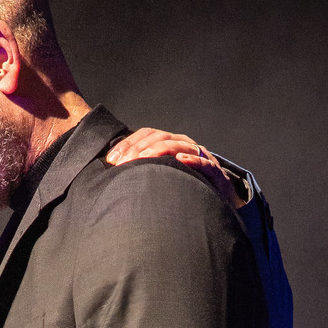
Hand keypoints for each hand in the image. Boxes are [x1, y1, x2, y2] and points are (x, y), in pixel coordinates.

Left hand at [106, 127, 242, 208]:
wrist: (216, 193)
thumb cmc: (183, 183)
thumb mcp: (160, 173)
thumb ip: (141, 169)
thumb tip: (114, 173)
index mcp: (169, 141)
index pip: (146, 134)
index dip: (128, 144)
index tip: (111, 160)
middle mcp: (182, 143)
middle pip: (158, 137)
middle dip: (137, 149)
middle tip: (122, 164)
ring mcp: (197, 153)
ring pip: (176, 144)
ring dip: (157, 151)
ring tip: (142, 159)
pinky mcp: (212, 167)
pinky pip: (203, 161)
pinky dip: (191, 159)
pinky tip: (180, 160)